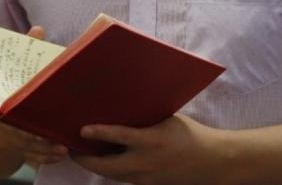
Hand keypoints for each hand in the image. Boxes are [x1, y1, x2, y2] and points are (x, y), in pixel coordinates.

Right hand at [0, 26, 69, 168]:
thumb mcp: (4, 71)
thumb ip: (24, 51)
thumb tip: (39, 29)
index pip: (7, 108)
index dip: (19, 111)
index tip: (32, 110)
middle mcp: (2, 124)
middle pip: (20, 132)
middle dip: (37, 136)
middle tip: (57, 135)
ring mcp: (10, 138)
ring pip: (28, 147)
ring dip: (46, 149)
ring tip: (64, 148)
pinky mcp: (18, 148)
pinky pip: (32, 156)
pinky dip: (46, 157)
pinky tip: (62, 155)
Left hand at [72, 114, 228, 184]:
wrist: (210, 162)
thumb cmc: (190, 135)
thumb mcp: (167, 119)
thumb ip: (145, 117)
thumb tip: (123, 104)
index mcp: (151, 140)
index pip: (119, 136)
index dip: (98, 133)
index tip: (81, 130)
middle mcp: (145, 162)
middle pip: (106, 166)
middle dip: (85, 160)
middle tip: (71, 149)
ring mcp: (145, 178)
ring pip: (112, 176)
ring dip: (96, 167)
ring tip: (83, 155)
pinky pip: (123, 179)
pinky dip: (111, 172)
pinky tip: (105, 162)